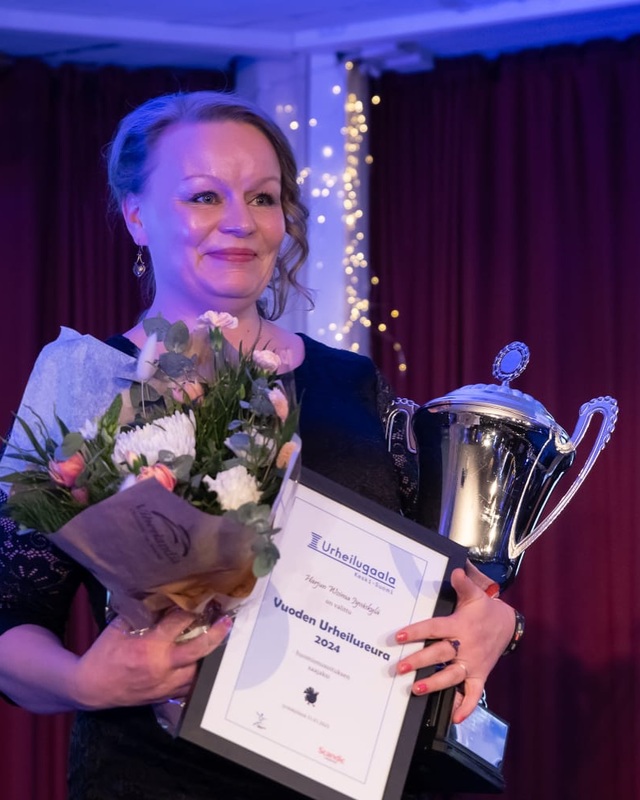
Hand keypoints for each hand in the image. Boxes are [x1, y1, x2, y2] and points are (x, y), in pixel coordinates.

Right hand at [72, 608, 232, 709]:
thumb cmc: (104, 654)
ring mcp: (165, 684)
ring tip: (220, 640)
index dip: (193, 608)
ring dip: (210, 656)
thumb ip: (141, 613)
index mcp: (149, 646)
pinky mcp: (164, 697)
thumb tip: (161, 597)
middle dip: (216, 634)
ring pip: (198, 671)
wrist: (91, 688)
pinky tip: (204, 665)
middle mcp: (161, 666)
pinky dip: (198, 676)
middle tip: (227, 621)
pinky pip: (189, 688)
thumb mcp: (119, 627)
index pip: (179, 622)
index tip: (205, 597)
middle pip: (198, 649)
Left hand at [394, 567, 514, 722]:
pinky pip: (473, 694)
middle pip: (439, 654)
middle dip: (419, 662)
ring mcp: (473, 663)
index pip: (435, 628)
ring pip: (452, 676)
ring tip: (416, 689)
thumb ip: (464, 584)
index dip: (417, 632)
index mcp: (461, 626)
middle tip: (399, 667)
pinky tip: (454, 717)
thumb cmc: (484, 609)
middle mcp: (466, 646)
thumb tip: (456, 571)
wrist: (508, 625)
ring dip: (435, 684)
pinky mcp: (480, 676)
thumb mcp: (475, 594)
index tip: (399, 636)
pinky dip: (465, 707)